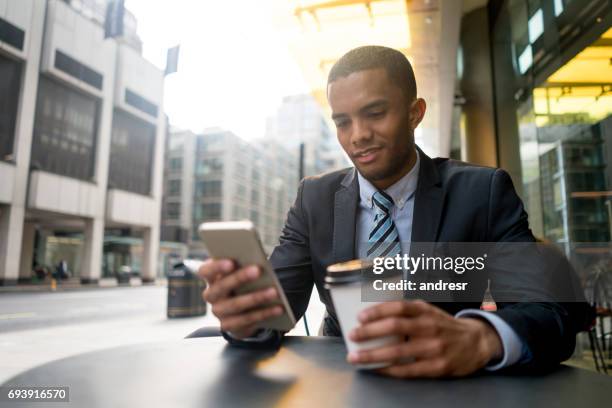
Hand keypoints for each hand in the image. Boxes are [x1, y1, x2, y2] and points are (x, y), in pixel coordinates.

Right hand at [198, 258, 282, 338]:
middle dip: (239, 278)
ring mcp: (218, 311)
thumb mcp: (239, 273)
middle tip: (257, 270)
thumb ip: (243, 266)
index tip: (231, 262)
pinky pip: (247, 319)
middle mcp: (211, 295)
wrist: (240, 311)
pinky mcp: (229, 326)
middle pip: (221, 287)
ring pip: (236, 305)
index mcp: (211, 277)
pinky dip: (264, 313)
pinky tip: (278, 308)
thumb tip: (258, 262)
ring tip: (274, 291)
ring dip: (256, 297)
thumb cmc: (242, 284)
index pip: (205, 271)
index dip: (216, 266)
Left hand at [347, 300, 502, 377]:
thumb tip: (373, 314)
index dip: (377, 311)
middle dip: (369, 332)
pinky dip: (388, 370)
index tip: (360, 317)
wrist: (476, 342)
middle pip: (395, 327)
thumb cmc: (444, 326)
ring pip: (397, 351)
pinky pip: (407, 370)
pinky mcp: (437, 367)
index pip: (398, 307)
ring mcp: (434, 348)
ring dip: (373, 355)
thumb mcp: (428, 311)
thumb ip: (406, 312)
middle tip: (353, 335)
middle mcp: (430, 327)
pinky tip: (375, 369)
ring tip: (356, 357)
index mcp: (425, 310)